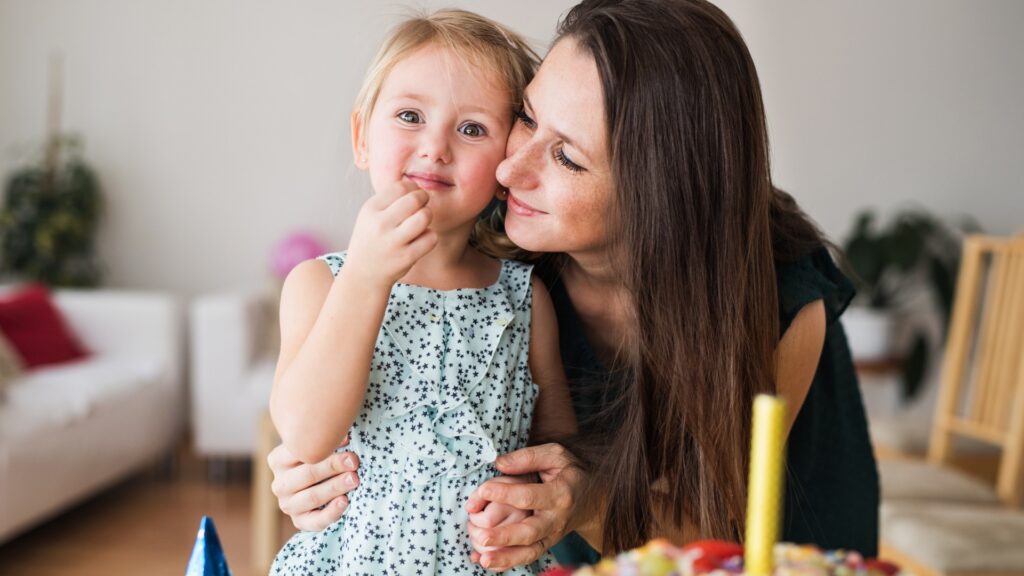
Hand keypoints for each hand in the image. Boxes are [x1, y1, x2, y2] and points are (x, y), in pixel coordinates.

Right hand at [267, 439, 360, 530]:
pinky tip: (345, 501)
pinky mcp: (300, 521)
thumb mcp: (316, 447)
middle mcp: (279, 484)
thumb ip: (324, 441)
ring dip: (335, 487)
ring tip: (354, 479)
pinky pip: (316, 520)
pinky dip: (331, 512)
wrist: (317, 485)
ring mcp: (288, 505)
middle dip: (333, 466)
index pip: (298, 452)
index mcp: (277, 460)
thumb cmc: (320, 458)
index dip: (322, 445)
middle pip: (308, 474)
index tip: (347, 440)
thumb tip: (345, 437)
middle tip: (354, 461)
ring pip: (312, 496)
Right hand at [345, 181, 436, 290]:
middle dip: (424, 198)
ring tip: (421, 221)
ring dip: (428, 216)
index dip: (413, 188)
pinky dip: (430, 236)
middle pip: (415, 199)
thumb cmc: (371, 240)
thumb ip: (390, 199)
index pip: (401, 187)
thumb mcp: (370, 215)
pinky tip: (421, 239)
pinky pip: (431, 238)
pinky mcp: (407, 257)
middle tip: (423, 205)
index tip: (413, 194)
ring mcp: (393, 242)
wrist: (363, 275)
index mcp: (371, 209)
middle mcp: (380, 224)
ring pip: (424, 217)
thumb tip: (416, 185)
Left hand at [465, 444, 582, 570]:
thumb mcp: (556, 455)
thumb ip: (529, 457)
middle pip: (530, 532)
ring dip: (505, 557)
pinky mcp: (546, 545)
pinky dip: (507, 562)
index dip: (505, 493)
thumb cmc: (569, 472)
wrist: (593, 499)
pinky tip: (485, 562)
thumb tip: (500, 464)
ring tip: (484, 559)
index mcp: (560, 494)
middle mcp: (557, 519)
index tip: (483, 490)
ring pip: (529, 552)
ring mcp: (552, 535)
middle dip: (505, 536)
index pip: (529, 496)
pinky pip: (527, 558)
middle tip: (481, 536)